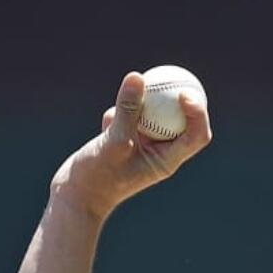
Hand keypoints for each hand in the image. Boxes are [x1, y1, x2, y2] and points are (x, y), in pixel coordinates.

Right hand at [49, 71, 211, 218]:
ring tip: (128, 102)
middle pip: (180, 121)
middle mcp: (160, 153)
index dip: (198, 113)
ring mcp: (142, 146)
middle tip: (164, 76)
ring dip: (140, 104)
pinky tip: (107, 121)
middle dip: (173, 99)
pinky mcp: (125, 139)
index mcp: (168, 160)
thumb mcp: (113, 140)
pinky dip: (118, 113)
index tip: (184, 94)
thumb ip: (127, 110)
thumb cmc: (97, 177)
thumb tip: (138, 77)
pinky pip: (128, 117)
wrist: (74, 195)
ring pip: (151, 115)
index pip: (196, 135)